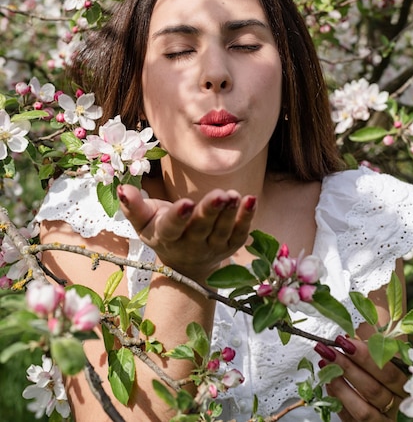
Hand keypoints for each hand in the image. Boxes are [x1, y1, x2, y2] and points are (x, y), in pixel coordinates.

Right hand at [117, 184, 256, 279]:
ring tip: (235, 195)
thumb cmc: (161, 231)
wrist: (185, 262)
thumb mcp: (143, 222)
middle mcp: (190, 245)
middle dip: (210, 212)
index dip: (178, 217)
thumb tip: (123, 188)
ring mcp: (212, 248)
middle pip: (201, 229)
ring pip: (222, 231)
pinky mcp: (230, 246)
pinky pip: (240, 234)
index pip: (172, 228)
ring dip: (230, 214)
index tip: (186, 203)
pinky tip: (251, 200)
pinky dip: (247, 219)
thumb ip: (133, 206)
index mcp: (166, 237)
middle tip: (220, 195)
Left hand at [314, 337, 406, 420]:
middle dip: (348, 368)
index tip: (345, 341)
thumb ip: (375, 346)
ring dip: (340, 386)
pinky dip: (339, 402)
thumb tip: (349, 335)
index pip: (388, 372)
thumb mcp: (386, 356)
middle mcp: (398, 406)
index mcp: (405, 385)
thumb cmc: (385, 371)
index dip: (366, 357)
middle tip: (329, 351)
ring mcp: (383, 420)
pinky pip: (352, 420)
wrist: (389, 400)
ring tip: (325, 366)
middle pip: (374, 390)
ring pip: (363, 410)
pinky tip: (328, 383)